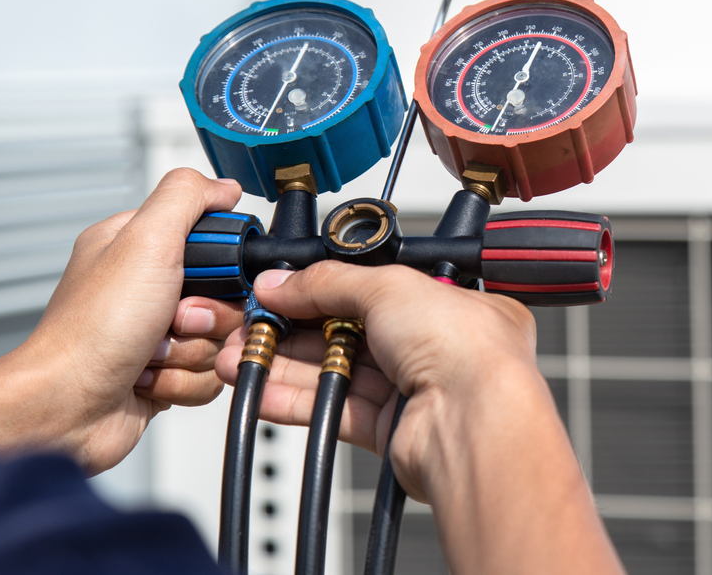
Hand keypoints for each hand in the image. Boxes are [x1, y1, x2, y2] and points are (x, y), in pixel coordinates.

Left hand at [0, 168, 247, 473]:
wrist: (67, 407)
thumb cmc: (92, 330)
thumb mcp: (145, 242)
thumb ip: (187, 198)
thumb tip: (224, 186)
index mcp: (138, 247)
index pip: (213, 239)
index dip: (223, 263)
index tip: (207, 277)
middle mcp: (146, 287)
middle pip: (226, 295)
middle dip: (208, 316)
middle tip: (174, 319)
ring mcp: (156, 332)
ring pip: (220, 338)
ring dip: (193, 352)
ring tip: (152, 353)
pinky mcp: (165, 371)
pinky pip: (208, 375)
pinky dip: (184, 382)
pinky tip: (149, 378)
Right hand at [217, 262, 623, 573]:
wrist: (474, 424)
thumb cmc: (467, 350)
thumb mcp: (390, 287)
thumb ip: (329, 282)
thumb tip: (283, 281)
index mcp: (453, 303)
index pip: (376, 288)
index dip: (324, 288)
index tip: (278, 289)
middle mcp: (438, 345)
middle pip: (350, 330)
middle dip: (293, 327)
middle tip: (248, 323)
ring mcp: (414, 389)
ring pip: (336, 370)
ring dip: (285, 363)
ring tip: (236, 356)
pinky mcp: (391, 429)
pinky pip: (333, 407)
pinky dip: (295, 398)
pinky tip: (260, 389)